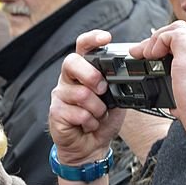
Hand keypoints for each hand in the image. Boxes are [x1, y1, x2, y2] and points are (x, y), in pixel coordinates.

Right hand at [48, 29, 126, 165]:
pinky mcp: (55, 113)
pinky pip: (77, 113)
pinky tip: (89, 124)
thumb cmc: (102, 119)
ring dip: (96, 108)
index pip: (83, 47)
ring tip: (98, 115)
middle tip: (102, 89)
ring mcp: (59, 96)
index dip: (92, 39)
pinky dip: (90, 121)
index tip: (105, 38)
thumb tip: (130, 74)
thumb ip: (118, 83)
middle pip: (72, 63)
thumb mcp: (116, 98)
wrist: (90, 147)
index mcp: (83, 71)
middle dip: (91, 75)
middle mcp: (68, 80)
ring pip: (80, 93)